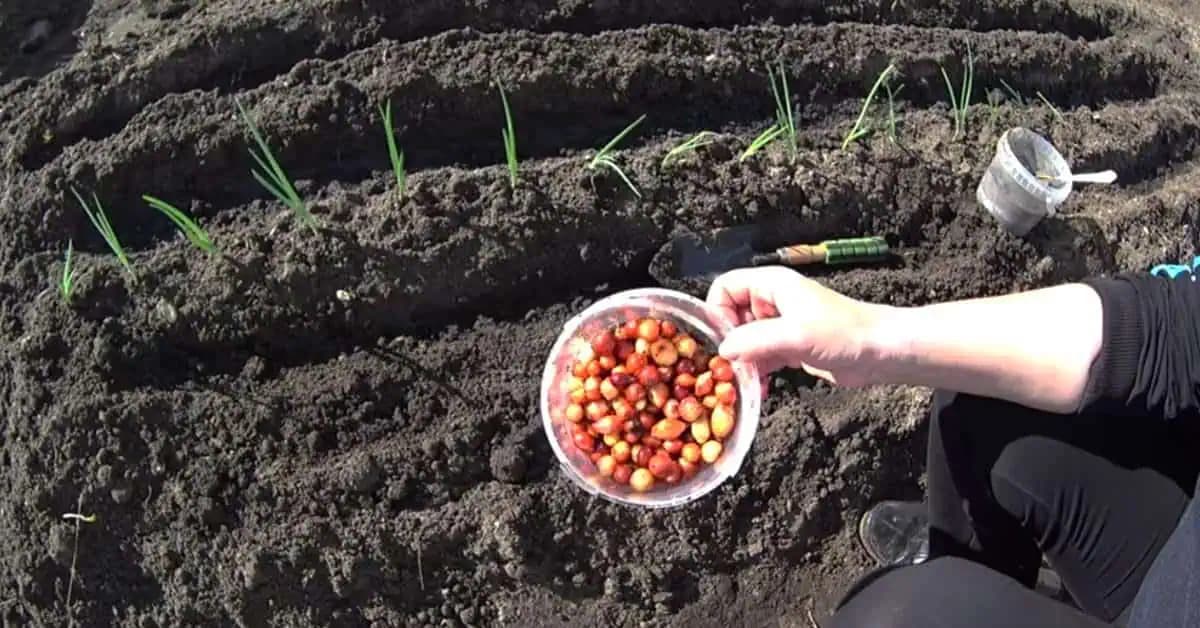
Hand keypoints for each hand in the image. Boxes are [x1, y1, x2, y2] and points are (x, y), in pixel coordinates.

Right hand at [705, 266, 885, 386]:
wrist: (881, 352)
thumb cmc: (845, 333)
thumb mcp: (794, 335)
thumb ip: (754, 340)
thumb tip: (724, 350)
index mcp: (771, 285)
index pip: (725, 287)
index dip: (717, 312)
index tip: (723, 340)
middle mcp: (773, 302)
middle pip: (731, 316)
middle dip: (729, 343)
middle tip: (731, 367)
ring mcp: (781, 325)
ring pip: (745, 341)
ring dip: (742, 362)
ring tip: (745, 382)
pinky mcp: (789, 347)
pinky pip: (761, 357)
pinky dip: (757, 372)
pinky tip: (761, 388)